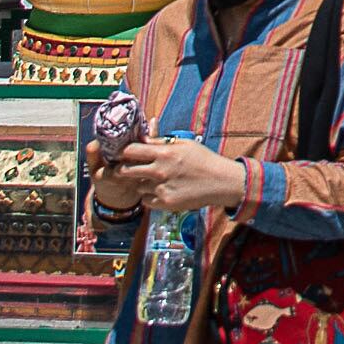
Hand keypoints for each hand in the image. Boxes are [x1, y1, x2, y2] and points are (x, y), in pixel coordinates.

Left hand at [94, 135, 254, 213]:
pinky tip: (160, 191)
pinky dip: (149, 197)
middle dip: (122, 170)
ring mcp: (161, 189)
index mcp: (163, 153)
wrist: (220, 182)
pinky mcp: (165, 203)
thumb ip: (161, 143)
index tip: (123, 154)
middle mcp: (159, 171)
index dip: (123, 152)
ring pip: (137, 187)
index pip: (130, 151)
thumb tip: (142, 139)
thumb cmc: (203, 160)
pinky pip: (146, 201)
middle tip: (124, 169)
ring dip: (140, 184)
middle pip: (125, 171)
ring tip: (153, 180)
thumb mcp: (184, 144)